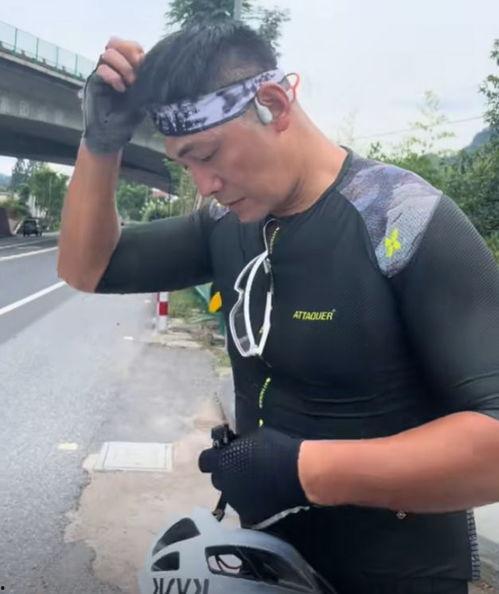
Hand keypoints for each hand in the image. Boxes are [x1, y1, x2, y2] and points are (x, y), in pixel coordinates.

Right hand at [82, 37, 145, 153]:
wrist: (112, 136)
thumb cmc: (128, 119)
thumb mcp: (143, 99)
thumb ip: (147, 84)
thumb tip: (161, 72)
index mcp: (126, 69)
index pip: (129, 46)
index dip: (136, 50)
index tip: (145, 63)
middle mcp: (112, 69)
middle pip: (115, 42)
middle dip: (128, 51)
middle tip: (138, 67)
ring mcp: (102, 75)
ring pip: (107, 53)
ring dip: (122, 65)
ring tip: (131, 82)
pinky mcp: (94, 84)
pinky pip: (101, 70)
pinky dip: (113, 76)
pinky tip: (121, 88)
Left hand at [199, 427, 308, 526]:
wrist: (298, 473)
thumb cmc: (276, 448)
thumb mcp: (253, 437)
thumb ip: (238, 445)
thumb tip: (234, 446)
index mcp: (222, 461)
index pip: (204, 461)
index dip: (213, 459)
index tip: (222, 456)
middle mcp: (224, 483)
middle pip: (218, 478)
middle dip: (226, 474)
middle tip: (242, 469)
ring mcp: (236, 501)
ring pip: (231, 494)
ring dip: (238, 488)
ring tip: (256, 483)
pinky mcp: (249, 515)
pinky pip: (244, 508)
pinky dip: (251, 502)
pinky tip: (263, 496)